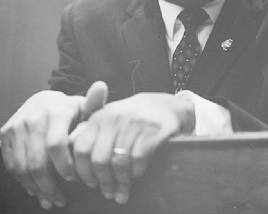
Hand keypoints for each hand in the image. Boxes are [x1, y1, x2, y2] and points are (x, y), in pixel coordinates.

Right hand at [0, 82, 107, 209]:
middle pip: (37, 161)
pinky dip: (23, 181)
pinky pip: (11, 165)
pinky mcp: (5, 136)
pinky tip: (35, 189)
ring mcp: (17, 127)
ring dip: (36, 187)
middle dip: (50, 185)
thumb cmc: (68, 110)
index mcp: (55, 111)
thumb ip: (94, 103)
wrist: (40, 102)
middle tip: (61, 199)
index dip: (64, 165)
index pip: (56, 144)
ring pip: (22, 167)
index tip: (74, 178)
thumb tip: (101, 87)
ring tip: (50, 198)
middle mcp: (33, 118)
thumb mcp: (82, 107)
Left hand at [70, 91, 194, 203]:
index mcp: (99, 116)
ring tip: (121, 193)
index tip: (88, 182)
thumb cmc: (131, 116)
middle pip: (98, 159)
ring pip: (118, 163)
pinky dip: (136, 173)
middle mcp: (113, 118)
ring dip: (119, 183)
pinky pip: (137, 161)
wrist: (165, 106)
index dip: (82, 170)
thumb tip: (70, 156)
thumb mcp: (109, 117)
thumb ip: (89, 132)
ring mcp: (133, 124)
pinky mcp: (151, 132)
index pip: (81, 148)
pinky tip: (136, 176)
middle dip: (102, 181)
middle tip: (106, 192)